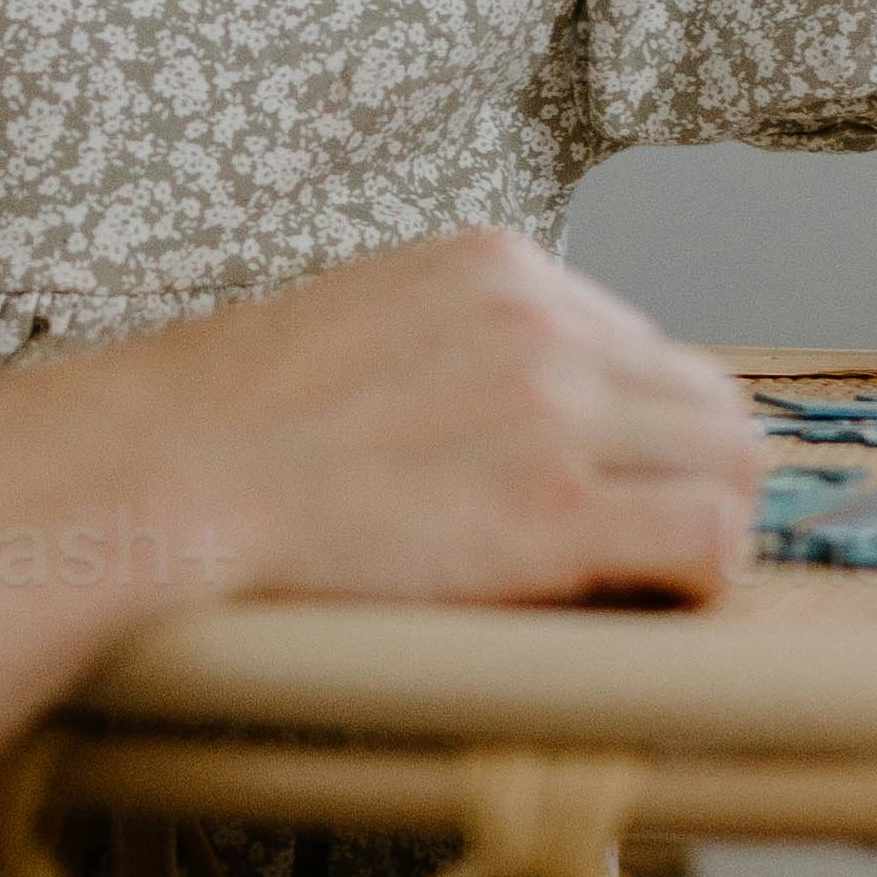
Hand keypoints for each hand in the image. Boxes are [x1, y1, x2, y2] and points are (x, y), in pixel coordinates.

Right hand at [135, 230, 763, 607]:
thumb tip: (494, 419)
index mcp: (493, 269)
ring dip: (697, 528)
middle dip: (684, 478)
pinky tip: (640, 607)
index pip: (637, 342)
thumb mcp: (354, 330)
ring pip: (729, 463)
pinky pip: (706, 541)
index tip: (594, 488)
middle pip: (706, 399)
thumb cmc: (215, 435)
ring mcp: (553, 413)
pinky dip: (694, 582)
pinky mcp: (551, 513)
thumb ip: (447, 355)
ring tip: (637, 585)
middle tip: (636, 547)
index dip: (629, 433)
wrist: (147, 483)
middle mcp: (541, 322)